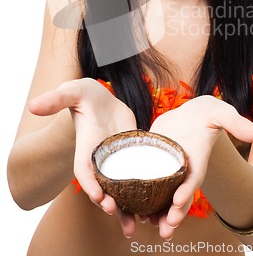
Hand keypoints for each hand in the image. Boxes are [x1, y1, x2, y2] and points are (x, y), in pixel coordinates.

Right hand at [29, 78, 136, 221]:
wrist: (101, 98)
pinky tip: (156, 204)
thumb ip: (56, 98)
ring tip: (137, 223)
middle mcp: (100, 157)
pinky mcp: (132, 153)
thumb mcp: (71, 92)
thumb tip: (32, 105)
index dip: (89, 184)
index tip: (97, 197)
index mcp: (86, 146)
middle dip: (108, 202)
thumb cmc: (83, 95)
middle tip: (116, 213)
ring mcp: (117, 157)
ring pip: (122, 188)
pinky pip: (139, 174)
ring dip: (128, 206)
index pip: (84, 170)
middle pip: (103, 187)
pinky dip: (145, 190)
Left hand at [149, 95, 252, 238]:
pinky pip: (147, 182)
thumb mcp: (221, 112)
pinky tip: (133, 209)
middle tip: (166, 227)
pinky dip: (142, 196)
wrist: (190, 114)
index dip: (187, 191)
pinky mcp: (154, 162)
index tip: (178, 203)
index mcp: (198, 160)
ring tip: (150, 224)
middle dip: (173, 213)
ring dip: (158, 212)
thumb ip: (235, 122)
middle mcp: (183, 169)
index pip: (193, 179)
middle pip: (179, 195)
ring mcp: (168, 168)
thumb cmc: (207, 113)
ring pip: (163, 195)